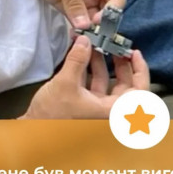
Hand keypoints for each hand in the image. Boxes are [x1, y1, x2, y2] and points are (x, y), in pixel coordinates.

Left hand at [11, 0, 125, 27]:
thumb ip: (74, 2)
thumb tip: (85, 26)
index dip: (111, 13)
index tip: (97, 21)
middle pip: (106, 12)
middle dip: (100, 25)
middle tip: (90, 36)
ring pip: (91, 18)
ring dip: (87, 29)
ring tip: (80, 38)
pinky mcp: (65, 3)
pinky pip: (75, 19)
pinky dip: (75, 28)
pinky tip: (72, 35)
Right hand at [20, 36, 148, 119]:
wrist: (32, 133)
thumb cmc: (52, 115)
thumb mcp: (65, 83)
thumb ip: (77, 59)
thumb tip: (85, 40)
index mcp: (113, 113)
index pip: (140, 92)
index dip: (140, 70)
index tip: (134, 52)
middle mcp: (109, 113)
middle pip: (125, 86)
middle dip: (119, 63)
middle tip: (112, 45)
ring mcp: (98, 112)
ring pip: (109, 85)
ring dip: (102, 65)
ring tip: (93, 45)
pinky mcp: (86, 109)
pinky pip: (95, 88)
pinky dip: (91, 73)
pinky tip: (83, 57)